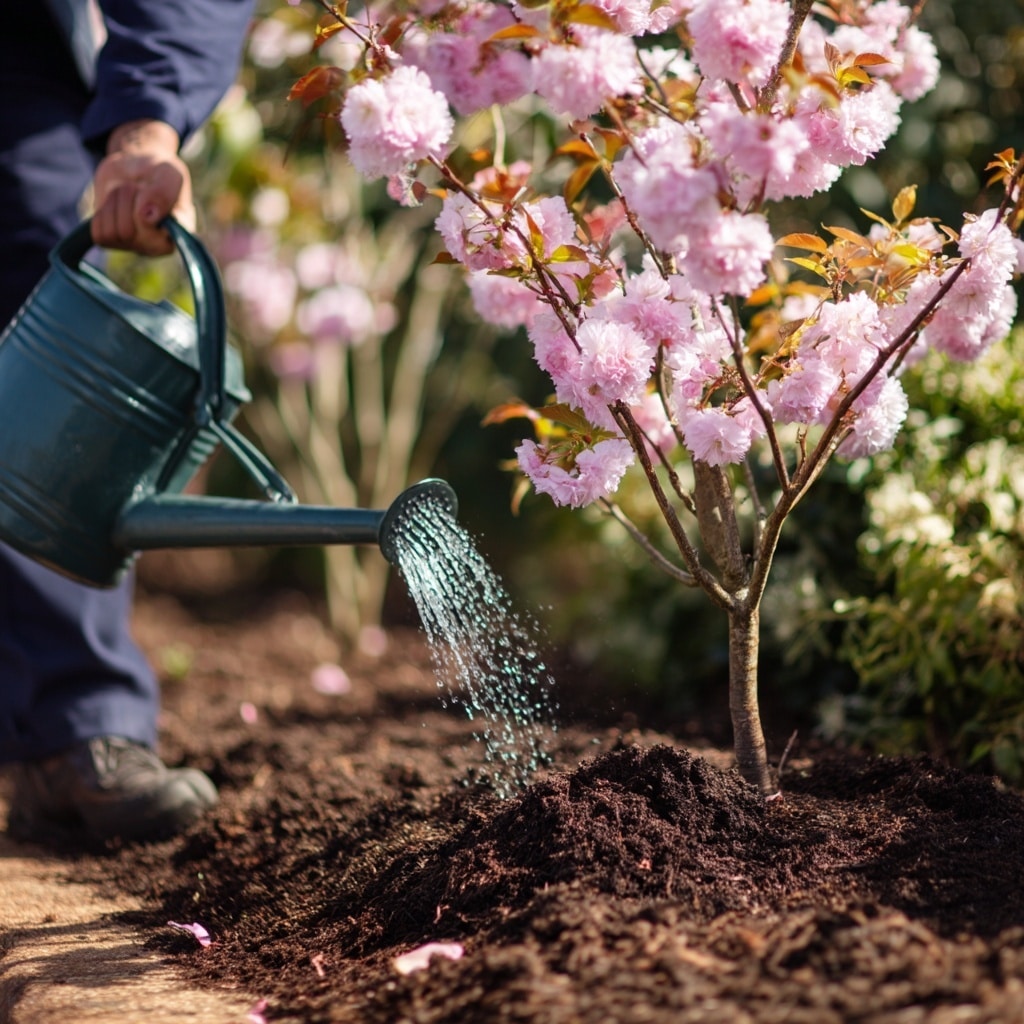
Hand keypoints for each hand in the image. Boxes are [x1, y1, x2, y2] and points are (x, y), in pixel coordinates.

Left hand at [90, 120, 196, 254]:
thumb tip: (148, 218)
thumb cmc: (157, 171)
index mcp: (178, 235)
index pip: (157, 241)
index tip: (150, 198)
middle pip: (127, 231)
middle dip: (126, 199)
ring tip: (127, 193)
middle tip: (137, 187)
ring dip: (114, 202)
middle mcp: (157, 246)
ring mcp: (134, 246)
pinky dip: (103, 211)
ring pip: (112, 231)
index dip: (146, 217)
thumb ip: (163, 193)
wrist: (134, 165)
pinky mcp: (113, 241)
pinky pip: (98, 232)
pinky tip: (116, 204)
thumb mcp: (168, 172)